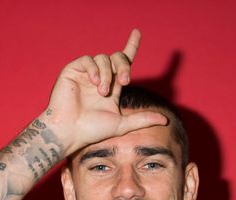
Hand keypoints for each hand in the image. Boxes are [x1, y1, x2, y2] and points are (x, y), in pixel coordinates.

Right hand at [44, 29, 167, 154]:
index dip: (131, 45)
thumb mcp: (122, 124)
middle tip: (124, 82)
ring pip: (104, 58)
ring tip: (102, 92)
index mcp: (112, 86)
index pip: (124, 62)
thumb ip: (142, 119)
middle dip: (124, 66)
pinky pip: (88, 59)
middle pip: (117, 58)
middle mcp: (100, 77)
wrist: (70, 132)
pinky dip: (94, 69)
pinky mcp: (72, 70)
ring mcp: (86, 73)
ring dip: (107, 74)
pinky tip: (94, 82)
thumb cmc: (92, 130)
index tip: (137, 32)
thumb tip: (165, 120)